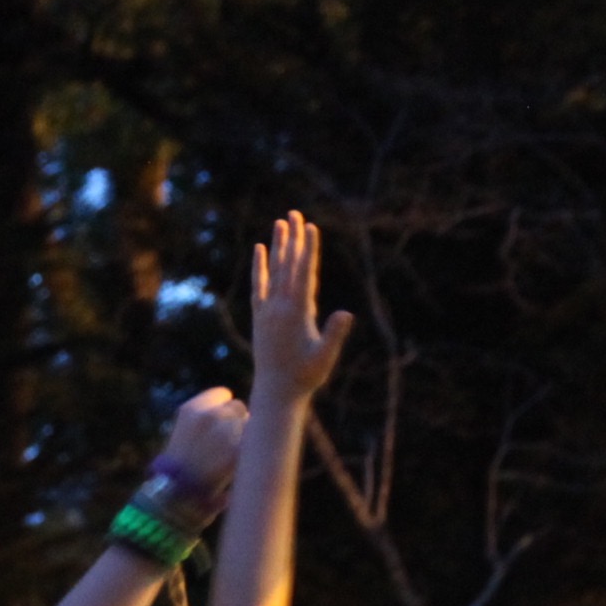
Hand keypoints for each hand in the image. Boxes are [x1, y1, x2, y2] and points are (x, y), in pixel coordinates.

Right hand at [160, 387, 250, 495]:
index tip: (223, 423)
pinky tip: (242, 463)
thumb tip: (238, 411)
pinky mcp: (243, 450)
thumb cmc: (180, 472)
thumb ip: (206, 421)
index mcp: (191, 410)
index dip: (224, 409)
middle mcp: (211, 415)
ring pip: (252, 425)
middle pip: (239, 409)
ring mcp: (229, 431)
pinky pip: (259, 442)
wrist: (178, 499)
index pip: (223, 395)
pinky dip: (255, 451)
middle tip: (227, 446)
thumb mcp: (184, 436)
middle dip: (237, 424)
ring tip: (231, 458)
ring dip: (248, 437)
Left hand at [248, 211, 353, 403]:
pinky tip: (260, 249)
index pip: (303, 274)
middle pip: (287, 265)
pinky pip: (259, 285)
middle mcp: (279, 307)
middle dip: (293, 239)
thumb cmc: (305, 377)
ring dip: (277, 246)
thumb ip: (334, 334)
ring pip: (273, 271)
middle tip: (295, 214)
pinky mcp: (260, 316)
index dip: (307, 250)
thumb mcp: (324, 357)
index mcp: (296, 313)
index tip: (311, 229)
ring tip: (281, 222)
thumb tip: (346, 313)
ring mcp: (267, 310)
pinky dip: (260, 267)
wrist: (276, 391)